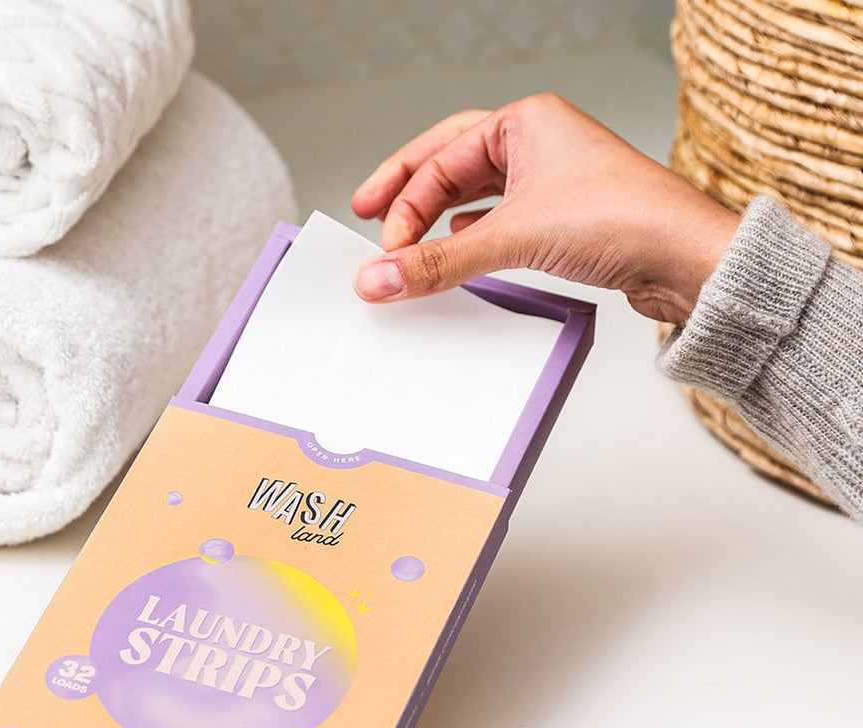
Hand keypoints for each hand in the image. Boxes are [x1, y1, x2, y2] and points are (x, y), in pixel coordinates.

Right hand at [351, 93, 739, 324]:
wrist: (687, 260)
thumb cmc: (626, 218)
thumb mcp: (515, 236)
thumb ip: (439, 260)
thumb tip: (380, 277)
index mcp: (527, 121)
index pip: (441, 159)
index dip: (404, 205)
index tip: (384, 249)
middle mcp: (539, 143)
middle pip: (451, 163)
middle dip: (408, 192)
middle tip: (368, 215)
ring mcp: (552, 179)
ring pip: (476, 192)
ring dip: (438, 215)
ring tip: (404, 236)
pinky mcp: (564, 217)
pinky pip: (501, 218)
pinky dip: (472, 232)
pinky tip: (460, 244)